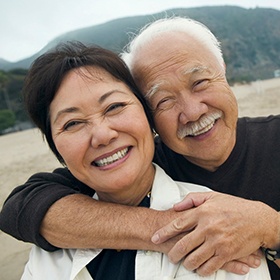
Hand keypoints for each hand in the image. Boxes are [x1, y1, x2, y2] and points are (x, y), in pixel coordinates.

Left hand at [151, 191, 279, 275]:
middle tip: (171, 256)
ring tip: (184, 262)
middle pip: (183, 245)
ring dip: (186, 263)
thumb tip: (175, 206)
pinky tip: (199, 268)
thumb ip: (191, 199)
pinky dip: (201, 270)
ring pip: (194, 259)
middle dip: (173, 254)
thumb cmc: (233, 206)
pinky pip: (209, 267)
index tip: (154, 238)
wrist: (258, 219)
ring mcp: (217, 242)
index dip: (163, 233)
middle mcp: (207, 227)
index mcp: (202, 212)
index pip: (177, 224)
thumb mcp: (212, 196)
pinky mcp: (227, 254)